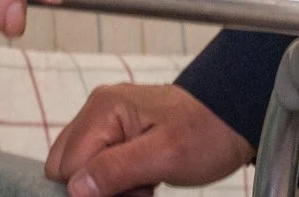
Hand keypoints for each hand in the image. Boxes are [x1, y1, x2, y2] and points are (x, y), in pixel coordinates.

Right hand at [45, 84, 252, 196]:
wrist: (231, 119)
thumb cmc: (206, 132)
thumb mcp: (165, 155)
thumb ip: (117, 169)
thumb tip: (76, 189)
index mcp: (104, 109)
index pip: (67, 165)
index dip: (94, 189)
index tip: (131, 190)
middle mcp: (98, 111)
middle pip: (67, 167)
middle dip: (98, 188)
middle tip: (138, 186)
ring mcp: (106, 122)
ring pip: (82, 171)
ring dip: (109, 187)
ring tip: (144, 182)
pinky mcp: (116, 135)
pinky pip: (99, 167)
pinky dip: (117, 182)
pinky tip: (144, 179)